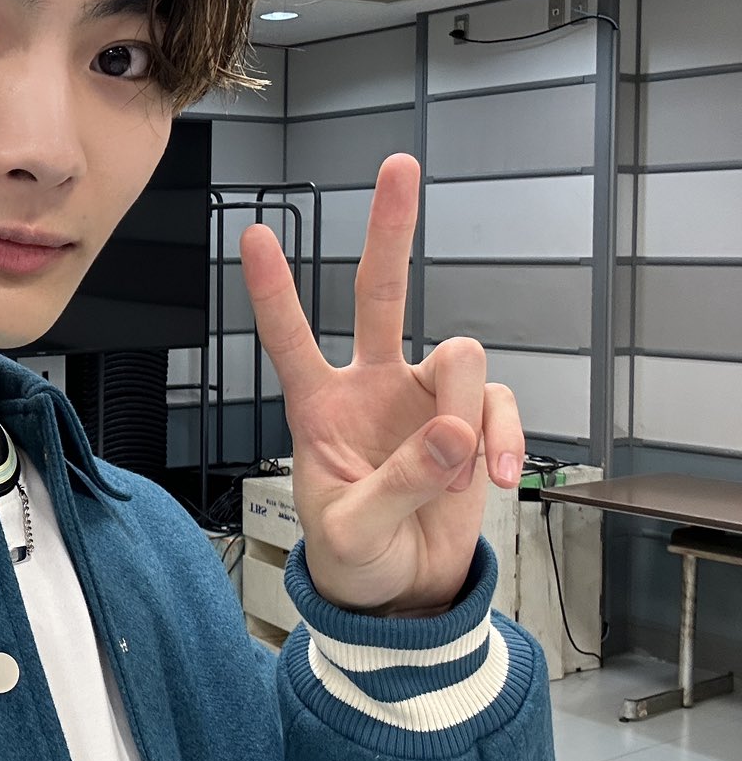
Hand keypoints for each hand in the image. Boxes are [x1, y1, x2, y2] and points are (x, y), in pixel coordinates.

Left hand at [240, 153, 523, 615]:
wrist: (403, 593)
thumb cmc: (355, 558)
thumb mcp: (354, 533)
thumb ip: (398, 484)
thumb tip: (453, 435)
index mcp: (319, 407)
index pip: (289, 337)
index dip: (274, 290)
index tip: (254, 235)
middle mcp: (372, 387)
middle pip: (380, 292)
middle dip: (390, 229)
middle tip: (399, 167)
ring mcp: (424, 399)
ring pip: (459, 358)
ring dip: (470, 412)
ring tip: (463, 471)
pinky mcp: (471, 421)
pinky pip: (498, 405)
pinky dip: (504, 438)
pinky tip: (498, 476)